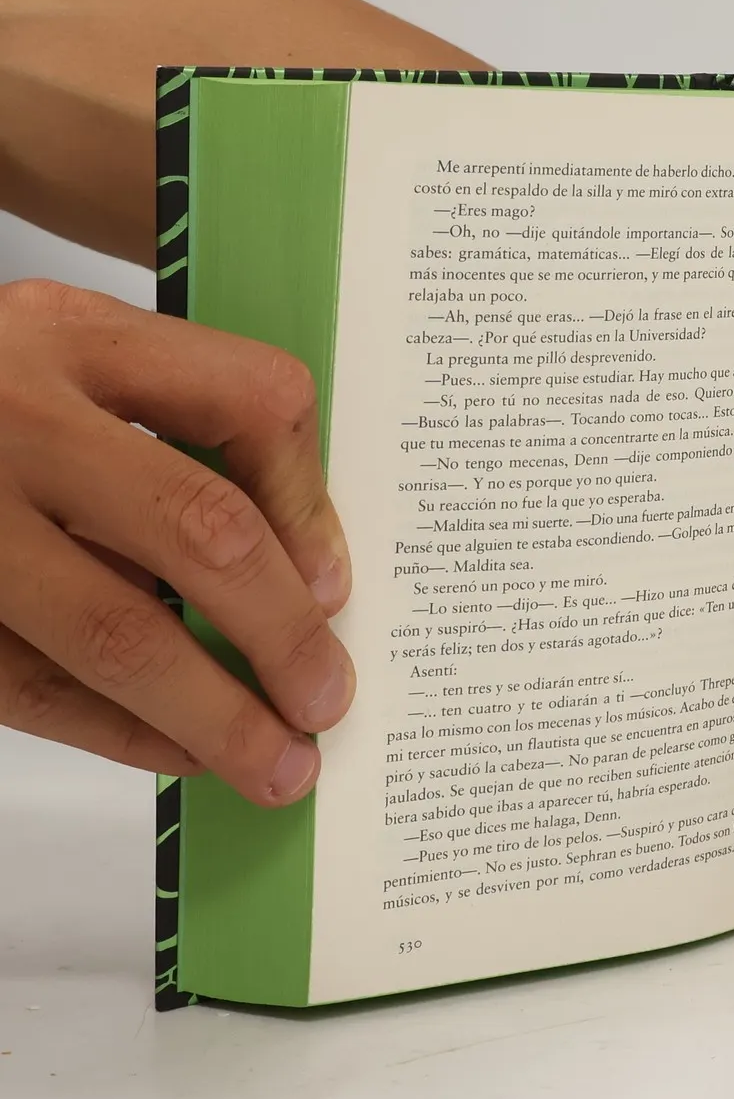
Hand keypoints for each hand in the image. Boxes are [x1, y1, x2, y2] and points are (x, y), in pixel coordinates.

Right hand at [0, 278, 355, 800]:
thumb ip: (161, 423)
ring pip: (113, 630)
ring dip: (210, 714)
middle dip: (281, 631)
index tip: (337, 587)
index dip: (309, 504)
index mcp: (75, 336)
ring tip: (276, 763)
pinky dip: (119, 731)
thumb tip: (298, 568)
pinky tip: (179, 751)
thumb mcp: (59, 360)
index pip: (252, 400)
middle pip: (199, 527)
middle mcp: (17, 418)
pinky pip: (31, 686)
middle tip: (328, 696)